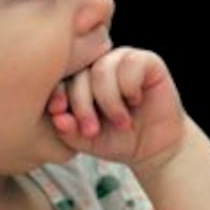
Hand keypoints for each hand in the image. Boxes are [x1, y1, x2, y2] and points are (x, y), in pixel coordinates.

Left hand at [48, 47, 185, 167]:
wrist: (153, 148)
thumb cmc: (117, 141)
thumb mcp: (85, 141)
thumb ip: (67, 130)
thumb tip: (56, 118)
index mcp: (79, 80)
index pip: (60, 77)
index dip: (57, 93)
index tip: (58, 113)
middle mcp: (99, 65)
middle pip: (80, 74)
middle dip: (82, 105)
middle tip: (92, 130)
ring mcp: (122, 60)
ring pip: (103, 68)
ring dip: (109, 100)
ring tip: (120, 122)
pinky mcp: (147, 61)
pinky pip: (130, 63)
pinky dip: (130, 86)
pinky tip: (136, 101)